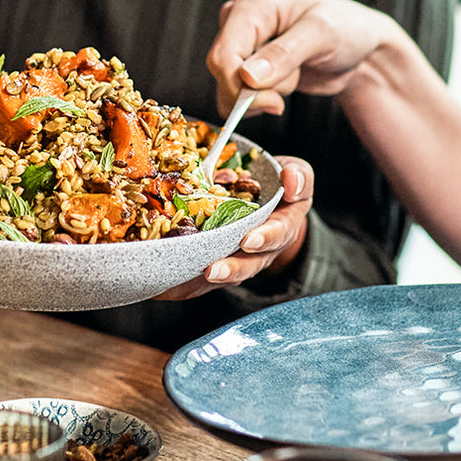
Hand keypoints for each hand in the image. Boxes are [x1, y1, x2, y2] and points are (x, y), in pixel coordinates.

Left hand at [154, 157, 313, 300]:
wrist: (266, 200)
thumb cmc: (279, 183)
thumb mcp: (294, 172)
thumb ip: (297, 175)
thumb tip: (291, 180)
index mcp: (282, 226)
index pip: (277, 234)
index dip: (265, 238)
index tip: (250, 240)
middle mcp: (261, 249)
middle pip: (249, 264)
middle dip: (232, 268)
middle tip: (214, 270)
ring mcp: (239, 258)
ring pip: (225, 275)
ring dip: (205, 280)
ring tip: (187, 280)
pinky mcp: (217, 261)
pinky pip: (202, 279)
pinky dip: (183, 285)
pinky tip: (163, 288)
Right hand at [206, 0, 397, 116]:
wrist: (359, 45)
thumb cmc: (346, 28)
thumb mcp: (323, 34)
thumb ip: (285, 53)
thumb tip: (247, 76)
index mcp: (251, 5)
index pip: (223, 55)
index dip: (241, 86)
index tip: (275, 102)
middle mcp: (239, 21)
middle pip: (223, 72)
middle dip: (257, 90)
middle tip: (293, 83)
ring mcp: (241, 45)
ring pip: (229, 88)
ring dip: (264, 94)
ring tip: (294, 72)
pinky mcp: (246, 66)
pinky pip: (236, 97)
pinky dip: (261, 100)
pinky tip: (286, 82)